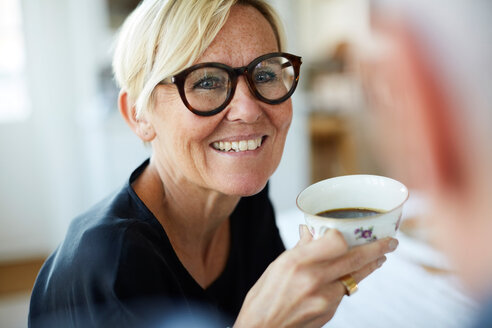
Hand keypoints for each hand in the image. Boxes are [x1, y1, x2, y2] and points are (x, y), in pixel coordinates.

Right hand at [234, 225, 397, 327]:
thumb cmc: (263, 297)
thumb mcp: (277, 266)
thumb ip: (300, 249)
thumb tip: (311, 232)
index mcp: (298, 262)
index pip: (336, 242)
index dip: (347, 235)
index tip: (353, 230)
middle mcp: (314, 280)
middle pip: (355, 259)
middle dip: (377, 248)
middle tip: (390, 241)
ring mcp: (324, 299)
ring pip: (356, 277)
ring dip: (370, 265)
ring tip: (380, 257)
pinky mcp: (329, 312)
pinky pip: (344, 292)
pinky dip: (348, 281)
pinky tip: (349, 276)